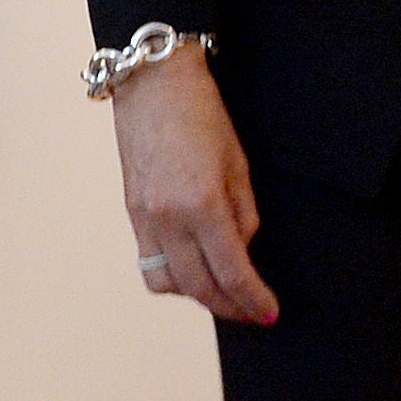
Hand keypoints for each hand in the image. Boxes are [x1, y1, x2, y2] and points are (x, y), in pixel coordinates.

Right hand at [109, 45, 278, 324]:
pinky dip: (174, 278)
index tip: (270, 313)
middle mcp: (167, 219)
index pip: (231, 270)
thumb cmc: (204, 117)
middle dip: (229, 307)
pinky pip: (148, 263)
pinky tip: (196, 271)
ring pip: (167, 283)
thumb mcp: (238, 165)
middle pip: (197, 287)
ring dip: (198, 296)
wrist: (154, 87)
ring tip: (226, 293)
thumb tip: (241, 252)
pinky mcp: (131, 215)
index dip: (252, 298)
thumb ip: (242, 216)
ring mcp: (143, 219)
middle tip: (254, 313)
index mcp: (201, 205)